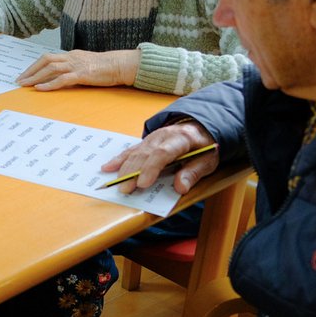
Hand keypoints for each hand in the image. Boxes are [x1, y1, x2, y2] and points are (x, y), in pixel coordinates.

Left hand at [15, 49, 139, 89]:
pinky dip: (49, 84)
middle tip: (19, 80)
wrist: (120, 65)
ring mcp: (76, 65)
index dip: (34, 66)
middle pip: (45, 60)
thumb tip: (59, 77)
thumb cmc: (105, 67)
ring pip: (50, 68)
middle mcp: (71, 58)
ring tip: (25, 85)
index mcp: (71, 55)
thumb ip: (72, 68)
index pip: (48, 58)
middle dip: (30, 70)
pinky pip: (62, 79)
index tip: (25, 75)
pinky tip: (40, 89)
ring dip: (35, 77)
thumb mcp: (85, 64)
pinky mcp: (82, 74)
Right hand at [100, 119, 217, 195]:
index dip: (151, 168)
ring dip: (124, 169)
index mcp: (182, 138)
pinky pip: (130, 150)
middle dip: (133, 173)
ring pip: (135, 152)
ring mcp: (152, 138)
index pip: (162, 153)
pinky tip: (107, 167)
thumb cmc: (203, 146)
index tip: (142, 184)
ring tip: (117, 184)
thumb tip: (180, 188)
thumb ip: (194, 173)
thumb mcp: (208, 160)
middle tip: (125, 190)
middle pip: (145, 154)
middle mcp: (163, 136)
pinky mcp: (145, 142)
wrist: (199, 127)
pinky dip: (119, 159)